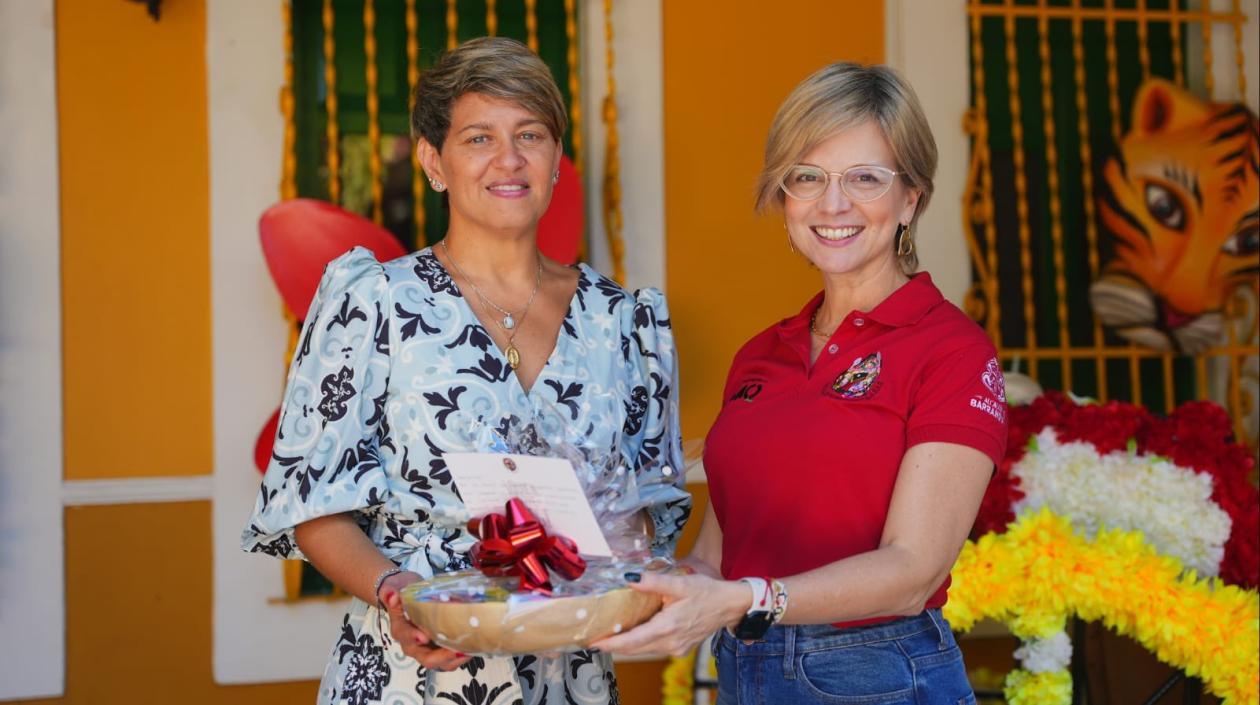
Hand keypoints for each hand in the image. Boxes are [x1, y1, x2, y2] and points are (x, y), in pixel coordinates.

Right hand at [379, 571, 472, 671]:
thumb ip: (391, 593)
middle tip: (458, 650)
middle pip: (427, 658)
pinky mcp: (438, 647)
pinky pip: (449, 657)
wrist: (404, 594)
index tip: (424, 637)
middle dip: (443, 657)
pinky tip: (472, 647)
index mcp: (401, 630)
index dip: (415, 638)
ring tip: (469, 651)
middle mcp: (412, 644)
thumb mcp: (393, 589)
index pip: (406, 637)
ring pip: (441, 662)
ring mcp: (427, 648)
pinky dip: (460, 655)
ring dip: (455, 659)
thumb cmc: (400, 592)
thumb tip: (392, 596)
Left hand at [588, 572, 749, 656]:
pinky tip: (633, 633)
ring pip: (644, 649)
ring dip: (626, 645)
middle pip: (634, 648)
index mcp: (667, 628)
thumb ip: (653, 582)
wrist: (730, 605)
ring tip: (608, 636)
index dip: (610, 643)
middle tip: (593, 639)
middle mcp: (670, 643)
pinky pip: (654, 648)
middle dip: (613, 645)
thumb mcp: (680, 583)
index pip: (632, 641)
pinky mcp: (680, 648)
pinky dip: (641, 643)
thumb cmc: (707, 592)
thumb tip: (629, 578)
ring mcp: (675, 648)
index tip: (593, 642)